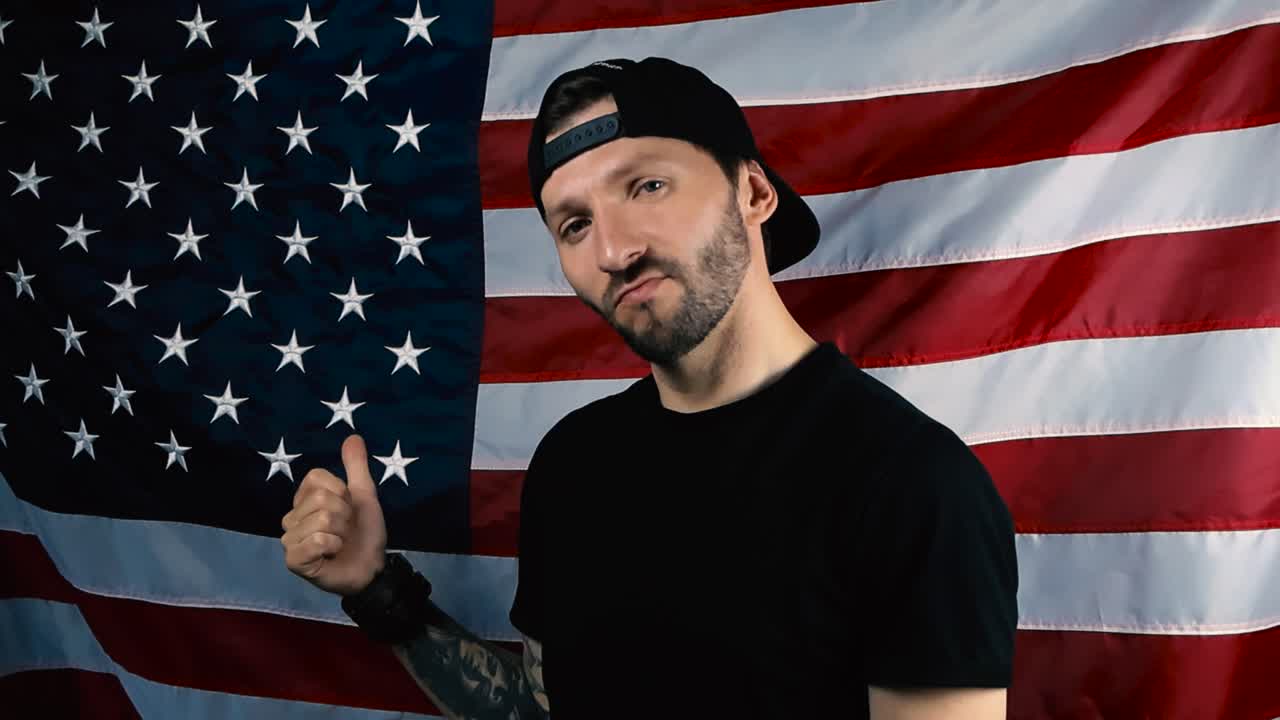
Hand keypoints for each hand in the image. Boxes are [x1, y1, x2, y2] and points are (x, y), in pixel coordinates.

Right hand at [281, 433, 387, 595]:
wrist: (372, 568)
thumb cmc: (364, 533)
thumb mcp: (364, 495)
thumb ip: (356, 466)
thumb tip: (353, 436)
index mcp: (303, 499)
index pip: (316, 477)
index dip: (342, 492)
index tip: (348, 509)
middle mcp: (290, 518)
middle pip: (321, 499)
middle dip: (345, 515)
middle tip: (346, 530)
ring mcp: (289, 540)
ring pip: (321, 520)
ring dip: (342, 532)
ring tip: (341, 543)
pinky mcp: (294, 560)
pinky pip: (318, 541)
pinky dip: (334, 547)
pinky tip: (332, 555)